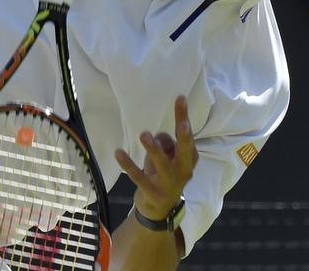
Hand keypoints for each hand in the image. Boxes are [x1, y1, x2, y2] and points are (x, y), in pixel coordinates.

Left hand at [115, 96, 197, 220]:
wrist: (160, 211)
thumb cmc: (165, 176)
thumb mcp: (168, 159)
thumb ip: (164, 144)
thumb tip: (155, 136)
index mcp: (189, 159)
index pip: (187, 135)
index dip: (183, 116)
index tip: (180, 98)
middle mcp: (183, 170)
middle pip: (184, 149)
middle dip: (183, 135)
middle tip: (182, 123)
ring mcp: (169, 183)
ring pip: (162, 164)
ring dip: (153, 150)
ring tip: (144, 135)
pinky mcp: (152, 192)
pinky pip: (139, 176)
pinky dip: (128, 164)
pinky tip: (118, 152)